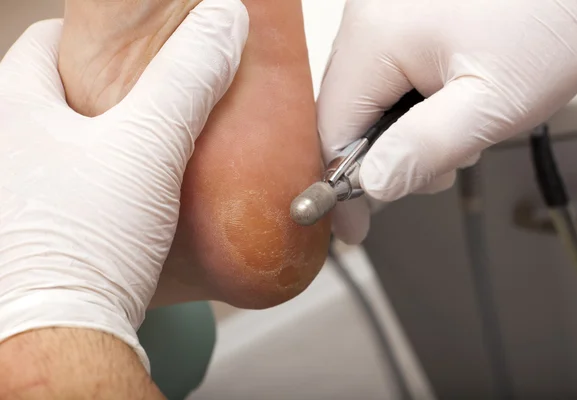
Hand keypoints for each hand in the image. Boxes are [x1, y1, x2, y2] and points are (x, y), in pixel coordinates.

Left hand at [0, 0, 247, 370]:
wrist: (64, 334)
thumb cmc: (84, 244)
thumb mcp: (151, 145)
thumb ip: (189, 78)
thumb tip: (224, 22)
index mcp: (12, 111)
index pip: (47, 41)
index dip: (98, 38)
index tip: (134, 49)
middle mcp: (2, 151)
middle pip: (59, 95)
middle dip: (107, 93)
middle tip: (151, 102)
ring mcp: (15, 196)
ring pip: (63, 145)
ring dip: (104, 143)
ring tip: (148, 151)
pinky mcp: (32, 234)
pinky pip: (68, 188)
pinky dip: (100, 183)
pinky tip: (132, 199)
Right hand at [318, 0, 576, 243]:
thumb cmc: (545, 22)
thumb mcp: (491, 103)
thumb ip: (428, 146)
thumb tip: (374, 184)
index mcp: (376, 37)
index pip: (333, 129)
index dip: (341, 184)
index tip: (355, 225)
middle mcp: (366, 17)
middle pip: (347, 114)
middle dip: (386, 155)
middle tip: (437, 167)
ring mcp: (380, 13)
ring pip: (366, 97)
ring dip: (401, 129)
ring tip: (455, 127)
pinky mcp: (396, 15)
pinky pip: (383, 74)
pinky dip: (407, 102)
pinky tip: (444, 102)